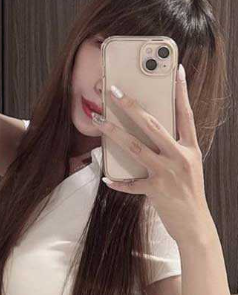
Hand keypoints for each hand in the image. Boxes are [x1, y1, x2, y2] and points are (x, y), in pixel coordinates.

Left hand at [91, 64, 216, 245]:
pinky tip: (106, 177)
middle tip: (113, 90)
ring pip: (135, 147)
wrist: (196, 224)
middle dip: (130, 106)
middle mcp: (180, 157)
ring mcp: (167, 173)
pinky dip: (117, 181)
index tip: (177, 70)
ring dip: (114, 132)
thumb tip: (149, 128)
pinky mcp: (155, 190)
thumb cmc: (189, 191)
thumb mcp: (189, 164)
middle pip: (152, 124)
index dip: (181, 91)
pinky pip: (131, 183)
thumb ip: (173, 146)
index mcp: (190, 148)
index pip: (186, 113)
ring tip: (98, 120)